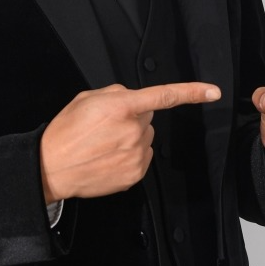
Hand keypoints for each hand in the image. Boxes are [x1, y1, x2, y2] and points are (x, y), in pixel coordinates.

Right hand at [40, 82, 220, 202]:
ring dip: (131, 137)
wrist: (51, 168)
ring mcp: (136, 155)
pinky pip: (142, 157)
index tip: (213, 92)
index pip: (164, 96)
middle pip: (147, 118)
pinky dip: (129, 155)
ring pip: (145, 138)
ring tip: (103, 143)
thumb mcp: (87, 99)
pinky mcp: (135, 174)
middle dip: (132, 118)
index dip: (191, 92)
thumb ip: (116, 94)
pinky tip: (108, 157)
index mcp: (122, 107)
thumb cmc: (66, 131)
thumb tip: (132, 100)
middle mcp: (134, 131)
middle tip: (106, 126)